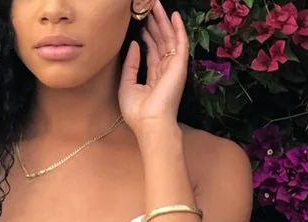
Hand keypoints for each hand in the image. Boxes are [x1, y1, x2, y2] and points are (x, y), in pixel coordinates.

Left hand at [119, 0, 188, 137]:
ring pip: (169, 40)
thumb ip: (130, 64)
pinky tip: (174, 16)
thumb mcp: (127, 85)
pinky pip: (180, 44)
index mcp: (153, 78)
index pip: (152, 52)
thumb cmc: (137, 112)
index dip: (147, 36)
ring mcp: (173, 68)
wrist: (150, 123)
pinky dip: (178, 29)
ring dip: (163, 22)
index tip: (141, 22)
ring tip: (157, 5)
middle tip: (149, 7)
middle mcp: (165, 72)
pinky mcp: (179, 66)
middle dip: (155, 24)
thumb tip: (135, 44)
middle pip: (161, 43)